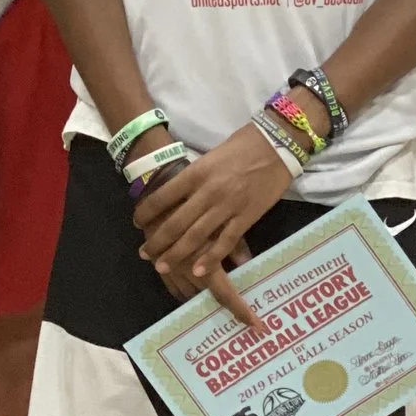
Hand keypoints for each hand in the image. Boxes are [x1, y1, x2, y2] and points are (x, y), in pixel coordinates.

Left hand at [133, 124, 293, 325]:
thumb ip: (194, 178)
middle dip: (157, 241)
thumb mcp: (210, 157)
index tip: (137, 222)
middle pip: (176, 222)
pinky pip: (225, 242)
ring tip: (161, 266)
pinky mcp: (247, 217)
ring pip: (196, 236)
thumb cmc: (243, 146)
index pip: (163, 196)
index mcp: (196, 172)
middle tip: (144, 254)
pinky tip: (197, 271)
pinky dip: (210, 258)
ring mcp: (228, 206)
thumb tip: (176, 195)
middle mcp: (208, 191)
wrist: (277, 144)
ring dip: (176, 254)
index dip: (146, 212)